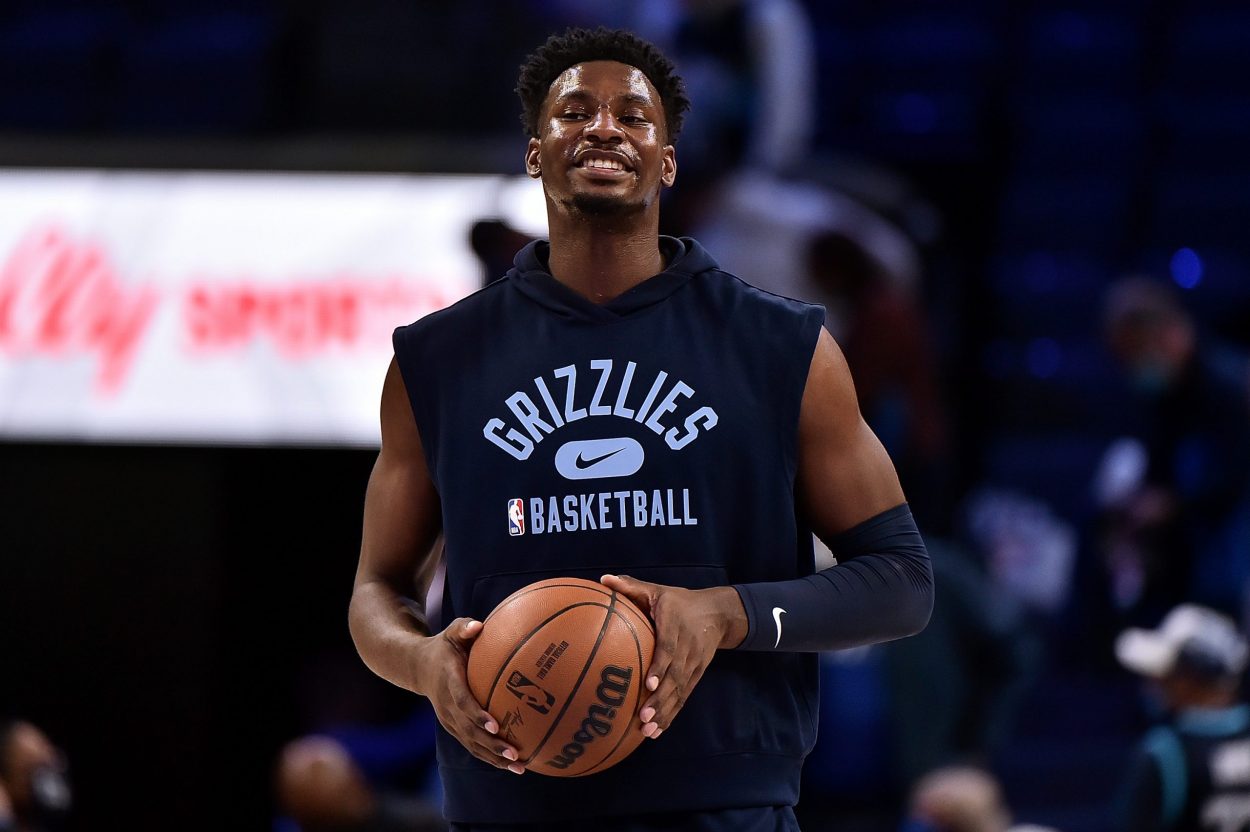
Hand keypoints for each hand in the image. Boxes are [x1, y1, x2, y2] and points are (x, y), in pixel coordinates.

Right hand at [413, 618, 523, 773]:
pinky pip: (472, 745)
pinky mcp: (454, 727)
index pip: (463, 703)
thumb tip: (478, 625)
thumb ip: (463, 627)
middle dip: (491, 745)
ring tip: (519, 767)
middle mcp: (447, 706)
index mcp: (448, 683)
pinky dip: (490, 757)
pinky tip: (512, 764)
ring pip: (471, 744)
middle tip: (514, 754)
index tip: (496, 726)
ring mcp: (449, 720)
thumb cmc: (444, 646)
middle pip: (469, 731)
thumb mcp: (451, 632)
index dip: (478, 716)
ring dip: (494, 758)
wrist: (418, 667)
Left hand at [599, 574, 746, 739]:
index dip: (661, 668)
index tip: (648, 683)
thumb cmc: (679, 602)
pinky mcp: (696, 676)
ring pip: (680, 692)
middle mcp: (687, 650)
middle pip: (675, 678)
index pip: (669, 649)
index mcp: (675, 628)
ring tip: (648, 731)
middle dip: (660, 700)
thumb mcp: (658, 590)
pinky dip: (672, 715)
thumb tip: (603, 578)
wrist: (718, 614)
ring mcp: (693, 666)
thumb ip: (631, 586)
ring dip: (665, 713)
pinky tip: (658, 731)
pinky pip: (683, 698)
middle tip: (643, 718)